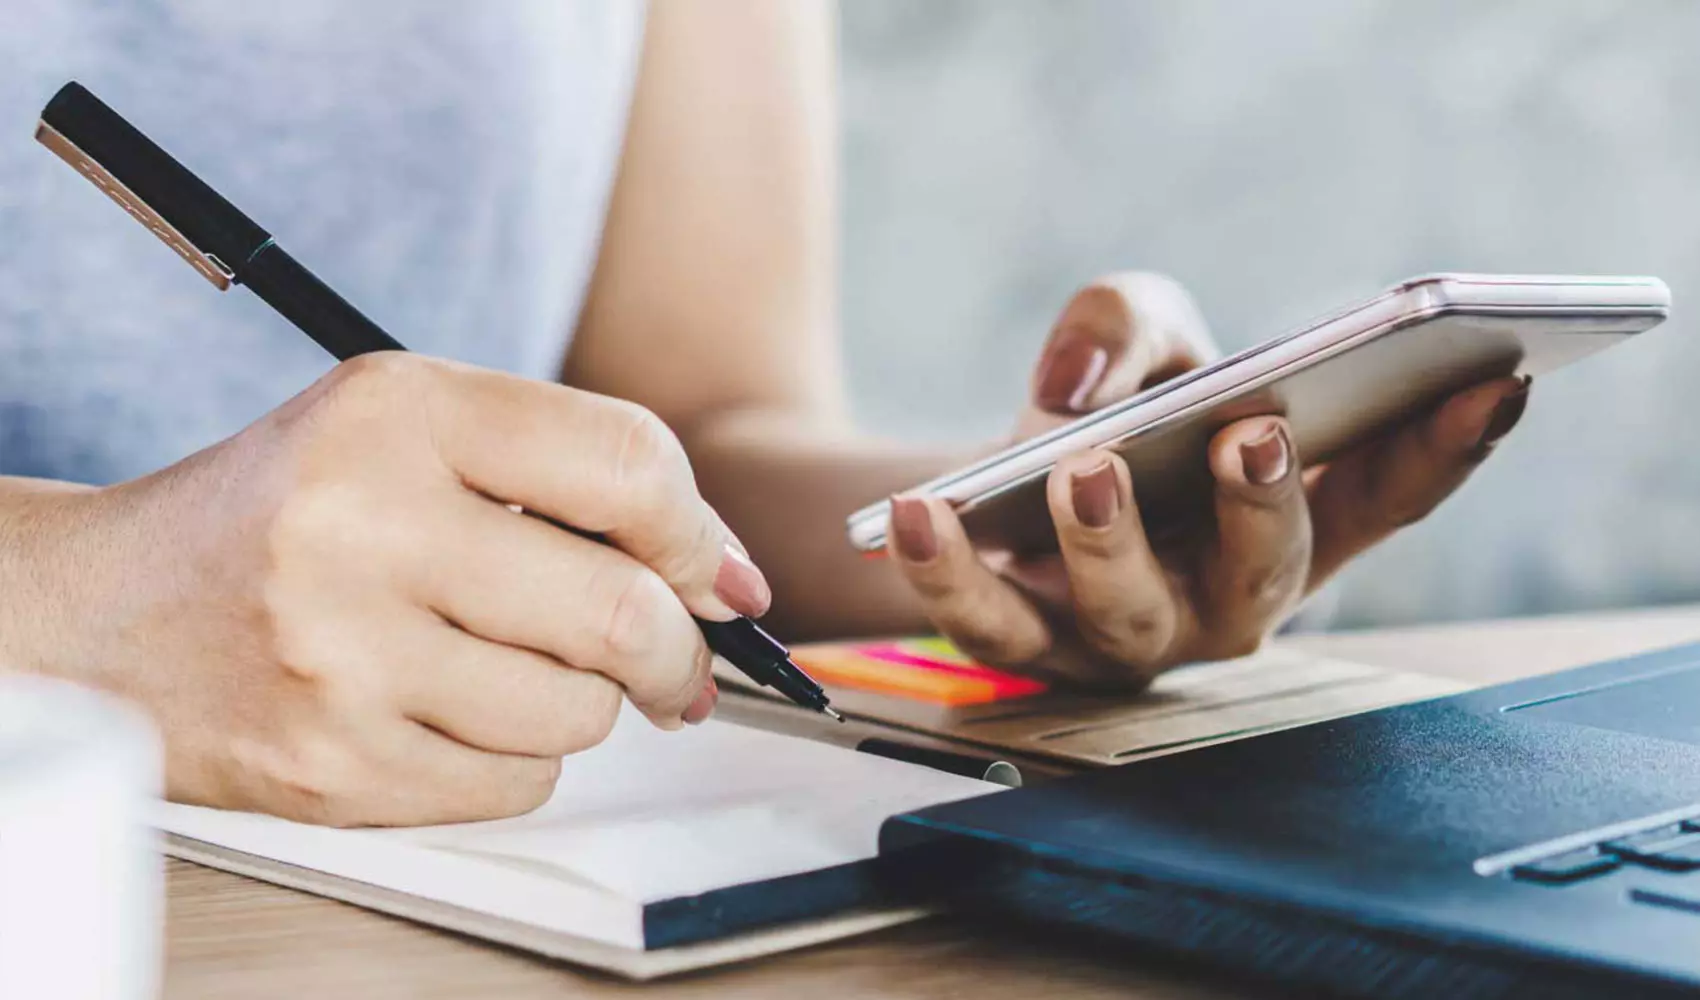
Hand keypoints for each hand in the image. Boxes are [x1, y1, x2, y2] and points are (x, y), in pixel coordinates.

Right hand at [1, 354, 768, 825]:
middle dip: (677, 649)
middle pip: (623, 610)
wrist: (108, 616)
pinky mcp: (331, 767)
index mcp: (395, 413)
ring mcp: (341, 657)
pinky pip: (517, 783)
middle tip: (677, 661)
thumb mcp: (406, 433)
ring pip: (579, 712)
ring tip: (514, 666)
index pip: (626, 463)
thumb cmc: (287, 514)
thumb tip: (726, 578)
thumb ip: (565, 474)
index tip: (722, 577)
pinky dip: (518, 757)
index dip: (700, 533)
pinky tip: (456, 713)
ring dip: (583, 702)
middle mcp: (362, 525)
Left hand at [887, 273, 1528, 687]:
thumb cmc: (1111, 411)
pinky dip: (948, 573)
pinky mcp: (1025, 648)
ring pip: (1129, 613)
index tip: (1496, 382)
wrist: (999, 490)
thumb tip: (1084, 383)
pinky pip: (987, 626)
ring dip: (1110, 543)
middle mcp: (1224, 594)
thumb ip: (1131, 317)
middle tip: (1252, 432)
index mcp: (1289, 518)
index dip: (1446, 448)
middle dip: (1263, 503)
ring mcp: (1127, 634)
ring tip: (1084, 468)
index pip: (1385, 494)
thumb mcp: (1138, 336)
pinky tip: (918, 513)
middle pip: (1266, 569)